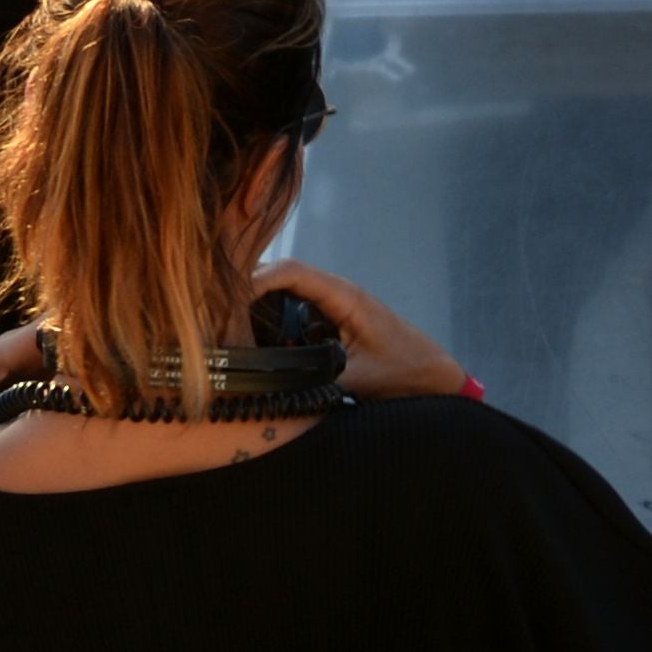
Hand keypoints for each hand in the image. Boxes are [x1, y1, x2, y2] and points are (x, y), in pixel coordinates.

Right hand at [244, 258, 474, 400]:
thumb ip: (315, 375)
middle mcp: (337, 292)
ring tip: (227, 318)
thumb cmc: (404, 371)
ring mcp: (335, 303)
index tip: (229, 297)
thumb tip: (273, 381)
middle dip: (250, 285)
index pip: (292, 271)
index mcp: (344, 295)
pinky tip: (255, 331)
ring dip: (261, 298)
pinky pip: (299, 305)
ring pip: (289, 289)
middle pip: (284, 274)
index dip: (258, 278)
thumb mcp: (355, 377)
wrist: (435, 377)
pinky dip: (275, 312)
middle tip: (216, 307)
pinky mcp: (335, 318)